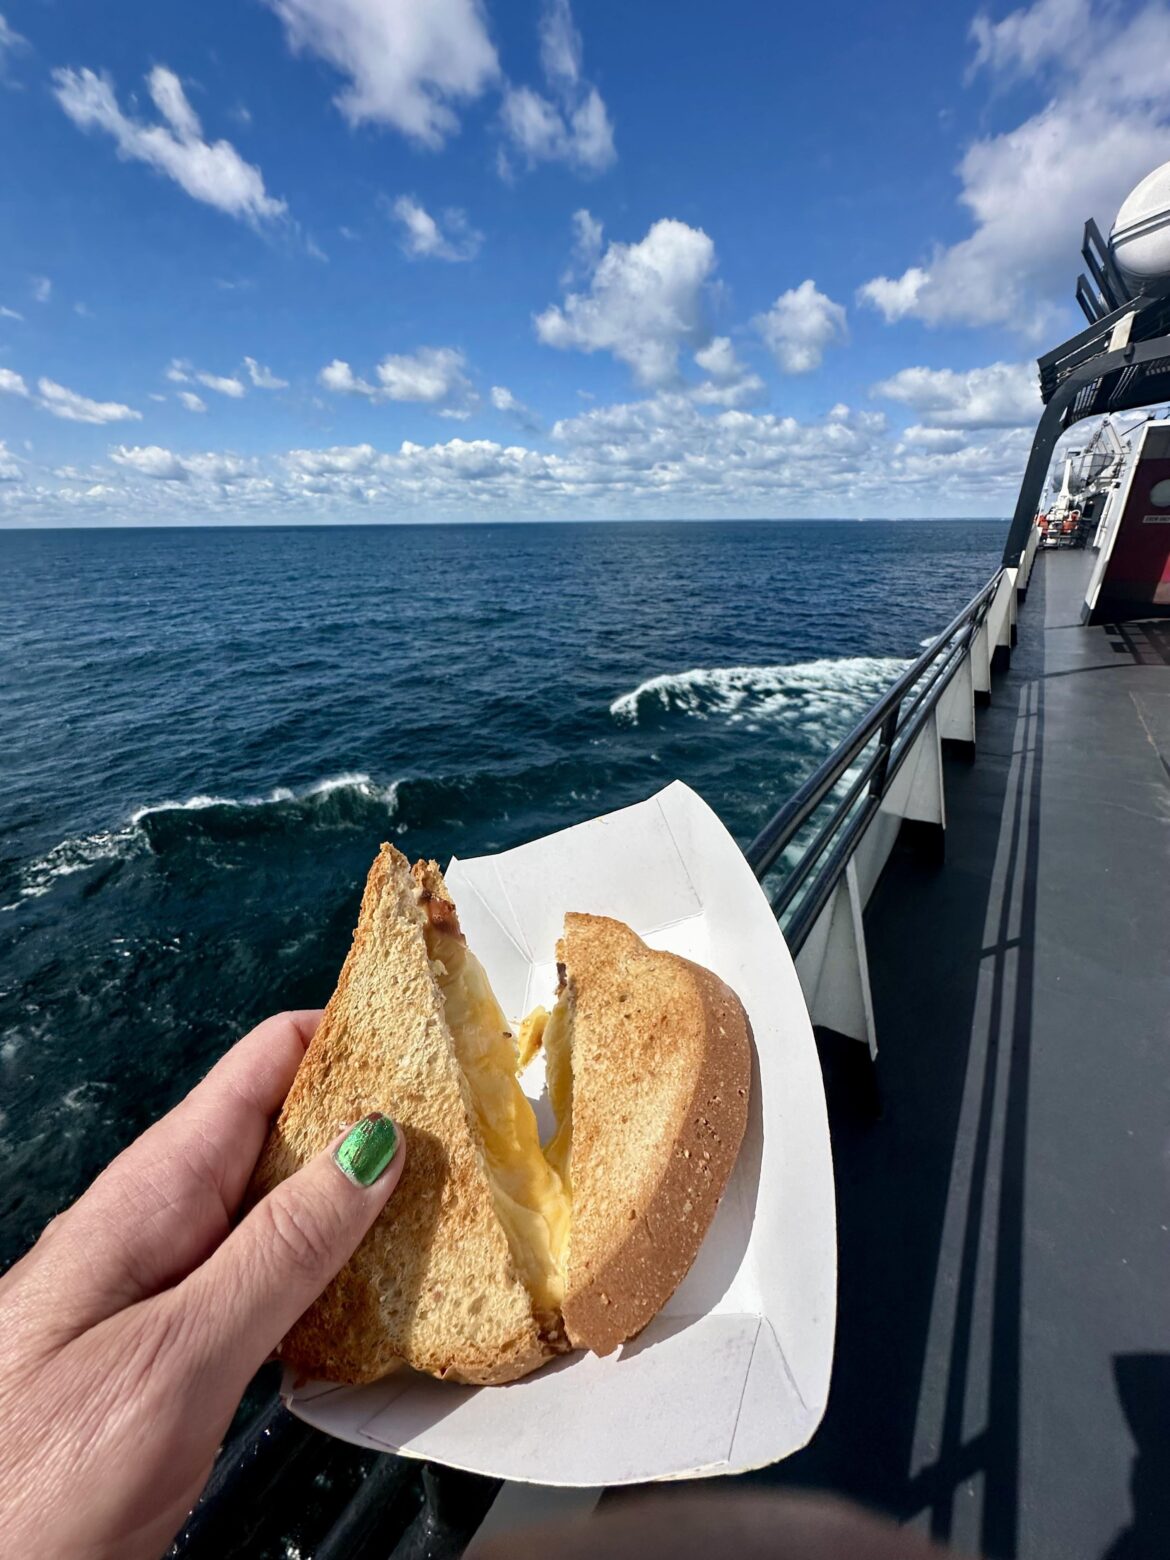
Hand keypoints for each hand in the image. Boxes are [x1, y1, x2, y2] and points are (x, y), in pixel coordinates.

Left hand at [0, 1011, 404, 1559]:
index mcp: (152, 1193)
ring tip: (452, 1197)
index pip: (262, 1065)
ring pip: (281, 1207)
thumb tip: (374, 1145)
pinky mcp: (173, 1345)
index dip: (347, 1030)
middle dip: (372, 1116)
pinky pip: (265, 1276)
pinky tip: (380, 1291)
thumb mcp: (177, 1356)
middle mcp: (159, 1221)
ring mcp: (164, 1283)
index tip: (431, 1026)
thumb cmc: (36, 1478)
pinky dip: (329, 1269)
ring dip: (359, 1198)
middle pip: (282, 1130)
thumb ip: (280, 1250)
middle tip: (471, 1125)